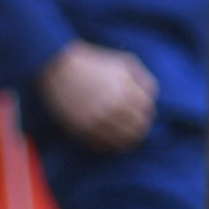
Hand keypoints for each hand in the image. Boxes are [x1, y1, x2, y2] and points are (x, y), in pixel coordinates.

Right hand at [36, 42, 159, 154]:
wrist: (57, 67)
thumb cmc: (93, 62)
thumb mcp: (124, 62)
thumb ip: (143, 79)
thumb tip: (150, 97)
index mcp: (125, 91)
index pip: (148, 111)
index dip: (147, 111)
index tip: (141, 111)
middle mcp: (112, 109)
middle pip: (139, 129)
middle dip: (140, 126)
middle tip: (134, 124)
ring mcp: (96, 121)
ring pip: (123, 142)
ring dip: (127, 139)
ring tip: (124, 134)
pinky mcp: (82, 130)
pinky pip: (103, 146)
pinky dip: (110, 145)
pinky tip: (109, 138)